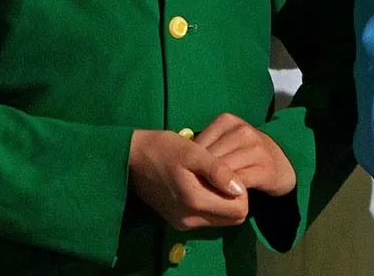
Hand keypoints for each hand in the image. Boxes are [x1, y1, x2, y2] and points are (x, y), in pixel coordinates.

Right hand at [128, 129, 248, 230]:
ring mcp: (182, 223)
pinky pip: (207, 217)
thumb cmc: (163, 149)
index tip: (233, 173)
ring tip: (212, 176)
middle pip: (232, 217)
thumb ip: (218, 171)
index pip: (239, 210)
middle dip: (235, 198)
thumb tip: (240, 188)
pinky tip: (202, 182)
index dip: (243, 192)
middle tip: (225, 174)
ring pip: (220, 218)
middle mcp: (190, 220)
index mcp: (195, 202)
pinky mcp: (177, 221)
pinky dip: (211, 202)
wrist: (130, 158)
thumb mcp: (194, 152)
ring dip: (223, 200)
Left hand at [195, 114, 296, 196]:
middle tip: (191, 191)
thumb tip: (177, 161)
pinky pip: (238, 184)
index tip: (186, 179)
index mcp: (228, 121)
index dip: (190, 165)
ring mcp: (256, 149)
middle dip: (199, 177)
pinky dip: (227, 193)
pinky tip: (223, 198)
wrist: (283, 162)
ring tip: (204, 197)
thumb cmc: (247, 154)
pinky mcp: (265, 169)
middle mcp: (243, 131)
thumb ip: (206, 147)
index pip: (199, 145)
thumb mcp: (226, 142)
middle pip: (210, 159)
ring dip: (212, 187)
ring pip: (223, 172)